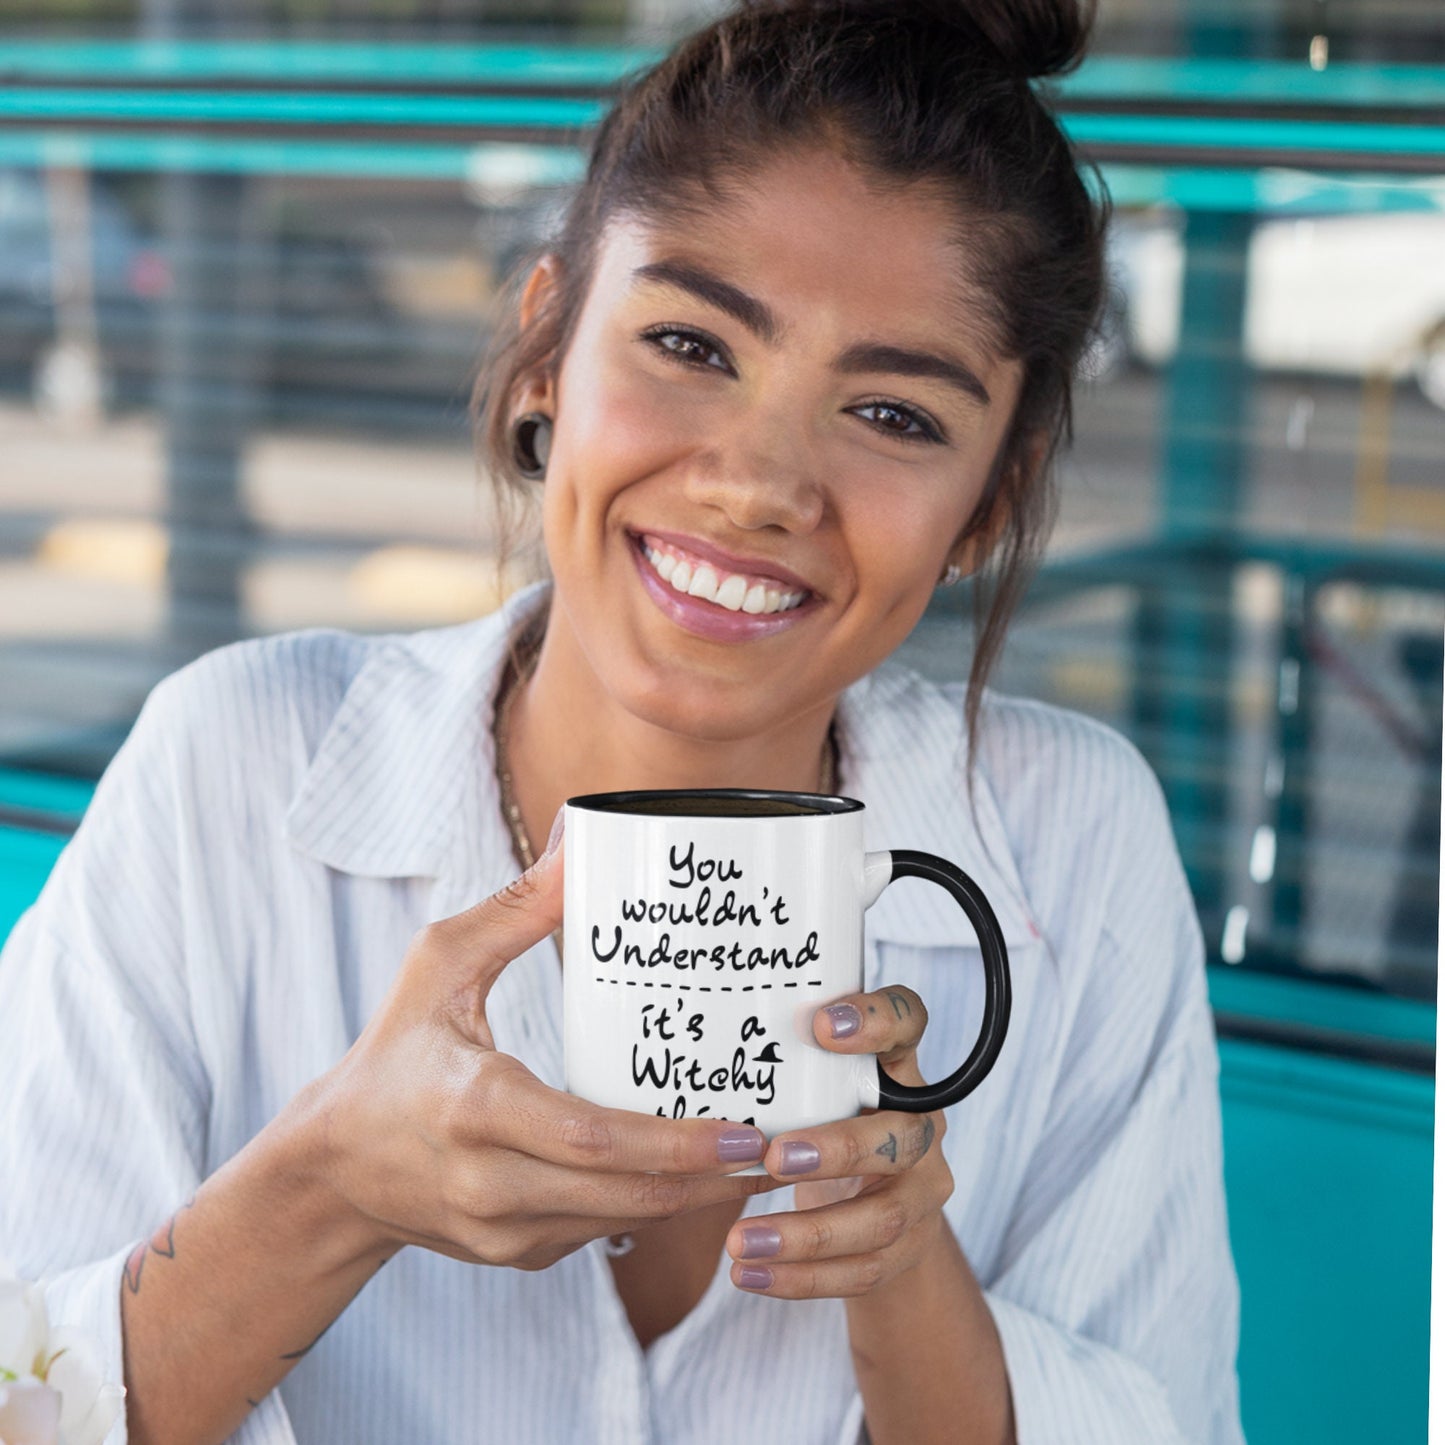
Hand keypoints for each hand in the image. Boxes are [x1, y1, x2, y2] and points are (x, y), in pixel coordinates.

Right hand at [307, 833, 778, 1271]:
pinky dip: (649, 1203)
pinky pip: (598, 1231)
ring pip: (621, 1221)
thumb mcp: (438, 965)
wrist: (334, 1167)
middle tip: (783, 1148)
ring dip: (693, 1196)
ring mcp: (502, 1232)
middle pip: (624, 1193)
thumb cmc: (392, 1052)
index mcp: (475, 1107)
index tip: (746, 1131)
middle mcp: (489, 1183)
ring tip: (759, 1158)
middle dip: (712, 1177)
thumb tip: (581, 843)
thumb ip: (517, 910)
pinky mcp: (513, 1254)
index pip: (593, 1140)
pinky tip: (692, 1172)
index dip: (676, 1144)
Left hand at [724, 984, 952, 1297]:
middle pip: (902, 1136)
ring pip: (881, 1218)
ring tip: (740, 1242)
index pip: (907, 1022)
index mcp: (898, 1066)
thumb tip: (695, 1046)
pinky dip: (802, 1279)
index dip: (876, 1020)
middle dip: (838, 1150)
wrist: (877, 1201)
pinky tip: (749, 1276)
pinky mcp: (910, 1246)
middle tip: (773, 1157)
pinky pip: (862, 1270)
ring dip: (807, 1236)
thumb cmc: (824, 1119)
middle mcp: (922, 1125)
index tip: (820, 1026)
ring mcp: (924, 1189)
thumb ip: (786, 1066)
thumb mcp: (815, 1084)